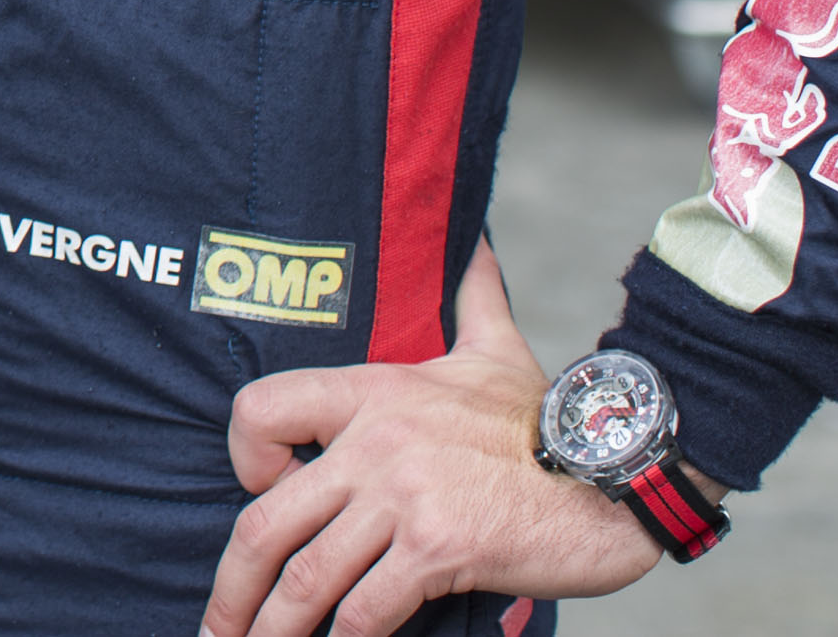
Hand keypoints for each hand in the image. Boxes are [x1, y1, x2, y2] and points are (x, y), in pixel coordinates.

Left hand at [201, 243, 660, 636]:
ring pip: (308, 576)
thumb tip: (471, 239)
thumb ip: (472, 297)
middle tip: (215, 627)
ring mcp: (406, 500)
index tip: (259, 497)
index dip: (245, 460)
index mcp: (373, 391)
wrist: (622, 472)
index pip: (259, 412)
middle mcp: (376, 444)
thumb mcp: (496, 348)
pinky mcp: (441, 552)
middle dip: (233, 588)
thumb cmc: (551, 420)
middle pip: (266, 520)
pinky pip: (368, 610)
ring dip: (272, 629)